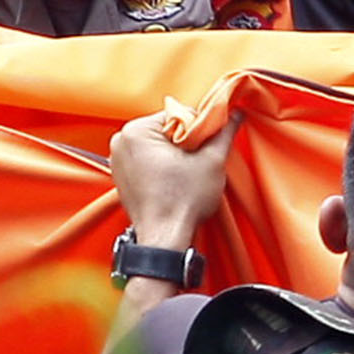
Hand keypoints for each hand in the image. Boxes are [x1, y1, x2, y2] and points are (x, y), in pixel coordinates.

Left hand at [108, 106, 235, 250]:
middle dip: (186, 143)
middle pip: (167, 129)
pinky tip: (174, 182)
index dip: (199, 130)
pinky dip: (163, 166)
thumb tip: (235, 115)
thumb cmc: (181, 202)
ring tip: (185, 176)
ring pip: (159, 145)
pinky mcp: (121, 176)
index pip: (179, 115)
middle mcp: (121, 140)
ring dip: (176, 155)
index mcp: (137, 130)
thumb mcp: (211, 161)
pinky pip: (148, 160)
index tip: (205, 149)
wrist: (164, 239)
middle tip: (197, 164)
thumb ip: (224, 133)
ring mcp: (118, 159)